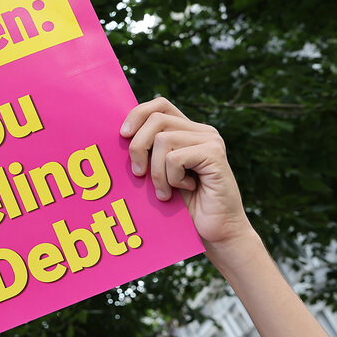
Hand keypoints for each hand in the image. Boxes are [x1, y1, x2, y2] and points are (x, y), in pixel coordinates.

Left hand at [120, 97, 254, 251]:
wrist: (216, 232)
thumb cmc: (183, 208)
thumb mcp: (158, 175)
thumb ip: (147, 153)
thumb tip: (120, 137)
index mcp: (187, 131)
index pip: (159, 104)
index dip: (137, 114)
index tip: (123, 136)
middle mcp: (201, 131)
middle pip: (156, 119)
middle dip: (137, 147)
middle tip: (138, 174)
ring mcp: (210, 140)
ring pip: (163, 140)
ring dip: (156, 171)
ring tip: (165, 191)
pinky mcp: (214, 154)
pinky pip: (175, 158)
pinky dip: (171, 178)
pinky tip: (184, 189)